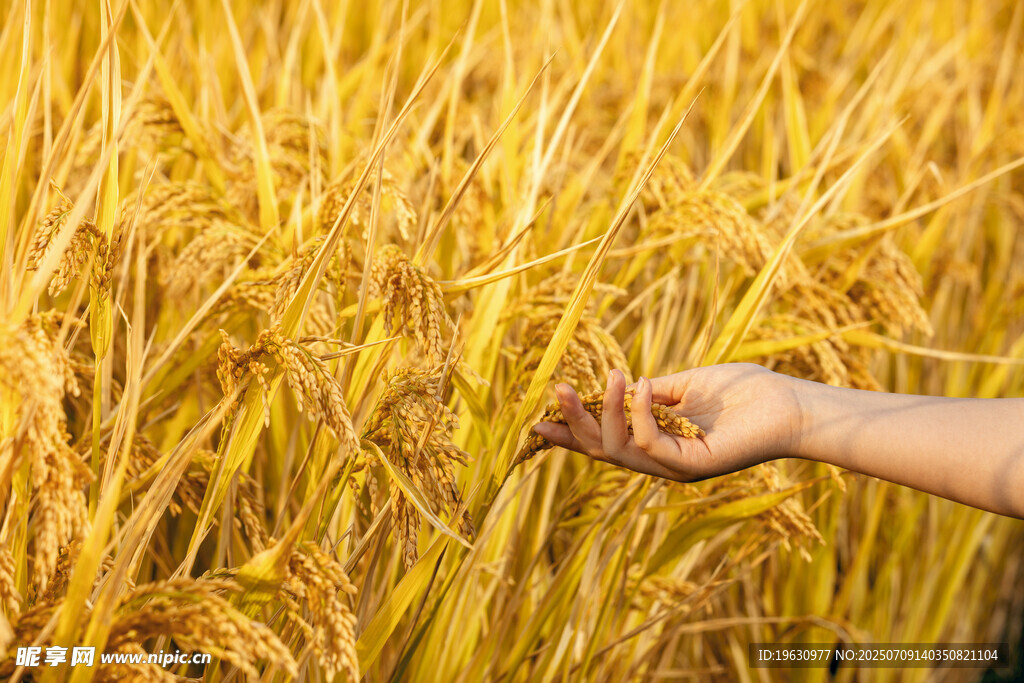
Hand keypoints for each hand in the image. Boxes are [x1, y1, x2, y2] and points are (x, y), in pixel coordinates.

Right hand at [531, 363, 800, 481]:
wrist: (791, 404)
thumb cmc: (743, 393)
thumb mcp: (686, 386)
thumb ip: (652, 392)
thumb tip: (618, 386)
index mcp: (656, 445)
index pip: (602, 444)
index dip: (569, 434)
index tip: (537, 421)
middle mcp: (661, 463)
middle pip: (600, 451)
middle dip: (574, 422)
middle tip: (558, 388)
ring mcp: (676, 468)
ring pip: (619, 450)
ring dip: (606, 412)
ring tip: (613, 377)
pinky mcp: (694, 467)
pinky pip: (650, 445)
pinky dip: (640, 415)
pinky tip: (643, 386)